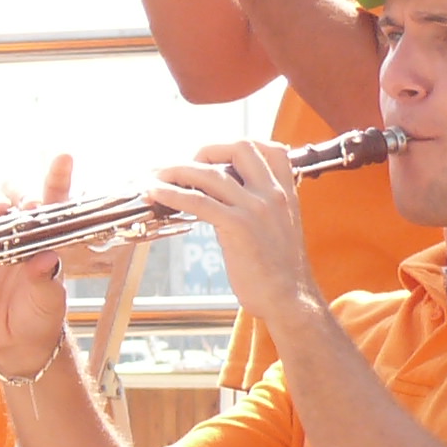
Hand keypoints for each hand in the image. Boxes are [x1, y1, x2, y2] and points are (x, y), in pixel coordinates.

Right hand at [0, 153, 80, 377]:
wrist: (15, 340)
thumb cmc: (39, 315)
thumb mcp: (48, 300)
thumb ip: (45, 279)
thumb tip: (46, 260)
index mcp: (44, 237)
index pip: (53, 201)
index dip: (57, 178)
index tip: (63, 157)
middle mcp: (17, 233)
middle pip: (13, 198)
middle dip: (15, 193)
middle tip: (20, 206)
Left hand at [146, 139, 322, 330]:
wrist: (290, 299)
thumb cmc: (278, 271)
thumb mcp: (276, 229)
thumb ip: (254, 208)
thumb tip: (220, 200)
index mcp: (286, 192)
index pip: (270, 148)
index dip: (239, 147)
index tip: (215, 159)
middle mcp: (273, 194)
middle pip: (240, 148)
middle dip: (207, 151)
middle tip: (184, 167)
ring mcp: (257, 208)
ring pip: (211, 173)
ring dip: (177, 170)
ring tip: (156, 177)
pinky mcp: (239, 227)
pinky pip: (199, 201)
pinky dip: (173, 194)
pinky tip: (156, 193)